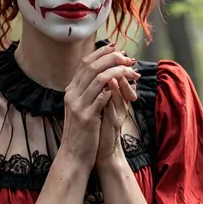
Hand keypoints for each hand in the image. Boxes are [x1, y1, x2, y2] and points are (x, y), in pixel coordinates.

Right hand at [60, 43, 138, 170]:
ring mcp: (78, 105)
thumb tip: (106, 77)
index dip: (101, 53)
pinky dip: (113, 90)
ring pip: (98, 79)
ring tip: (131, 71)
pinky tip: (124, 87)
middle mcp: (72, 94)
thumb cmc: (83, 132)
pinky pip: (101, 97)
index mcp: (71, 90)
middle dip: (112, 58)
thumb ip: (90, 92)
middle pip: (91, 66)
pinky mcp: (86, 118)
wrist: (74, 156)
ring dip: (117, 72)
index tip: (117, 47)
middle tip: (128, 58)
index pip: (85, 63)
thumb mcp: (83, 108)